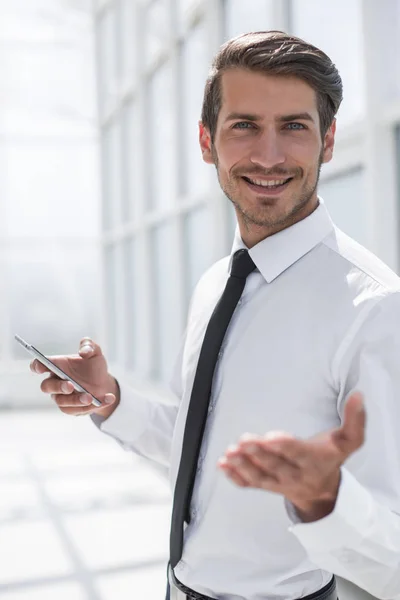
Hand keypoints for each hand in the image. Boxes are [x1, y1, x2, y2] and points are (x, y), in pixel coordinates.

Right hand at [30, 337, 119, 417]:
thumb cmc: (93, 366)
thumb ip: (89, 346)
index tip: (41, 367)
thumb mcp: (95, 352)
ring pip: (62, 402)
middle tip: (71, 386)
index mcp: (57, 366)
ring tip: (90, 397)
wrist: (104, 382)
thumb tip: (83, 352)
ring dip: (76, 400)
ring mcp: (62, 397)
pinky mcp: (71, 409)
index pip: (38, 365)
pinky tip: (107, 398)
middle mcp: (56, 382)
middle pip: (47, 386)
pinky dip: (93, 406)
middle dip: (58, 387)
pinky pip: (78, 410)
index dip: (37, 366)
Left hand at [218, 392, 365, 520]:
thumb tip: (359, 394)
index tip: (271, 436)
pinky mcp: (266, 486)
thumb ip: (355, 419)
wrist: (325, 492)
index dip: (285, 446)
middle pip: (276, 465)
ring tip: (229, 453)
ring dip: (243, 465)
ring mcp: (279, 483)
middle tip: (243, 440)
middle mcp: (296, 474)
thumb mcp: (349, 441)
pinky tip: (222, 465)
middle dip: (258, 453)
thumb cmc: (331, 457)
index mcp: (315, 460)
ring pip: (260, 477)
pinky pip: (250, 485)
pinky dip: (235, 477)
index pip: (299, 453)